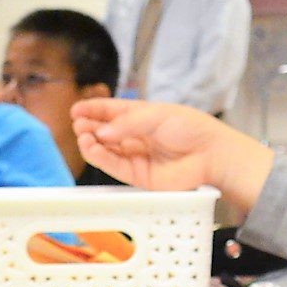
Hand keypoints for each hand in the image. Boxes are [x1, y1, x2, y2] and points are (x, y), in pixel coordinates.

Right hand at [73, 99, 274, 211]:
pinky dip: (101, 158)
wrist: (211, 154)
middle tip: (79, 124)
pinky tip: (92, 148)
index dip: (94, 110)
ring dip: (92, 143)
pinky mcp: (139, 176)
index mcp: (143, 116)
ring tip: (83, 136)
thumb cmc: (190, 128)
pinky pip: (114, 167)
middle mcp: (137, 136)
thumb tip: (101, 132)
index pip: (112, 112)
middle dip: (90, 127)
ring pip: (107, 151)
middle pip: (106, 132)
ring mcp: (137, 156)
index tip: (76, 110)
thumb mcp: (156, 115)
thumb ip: (127, 123)